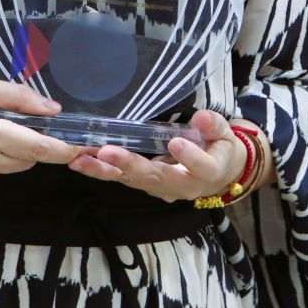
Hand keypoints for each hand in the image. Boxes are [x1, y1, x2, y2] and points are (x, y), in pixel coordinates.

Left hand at [68, 109, 248, 203]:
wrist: (217, 174)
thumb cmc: (220, 148)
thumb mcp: (226, 134)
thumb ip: (214, 126)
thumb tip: (202, 117)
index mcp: (209, 172)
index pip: (201, 167)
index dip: (189, 157)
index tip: (175, 141)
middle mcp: (182, 186)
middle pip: (157, 177)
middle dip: (130, 165)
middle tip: (107, 152)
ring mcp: (161, 189)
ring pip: (133, 181)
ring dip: (106, 172)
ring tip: (82, 160)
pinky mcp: (145, 186)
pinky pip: (124, 179)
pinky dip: (101, 172)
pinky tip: (81, 161)